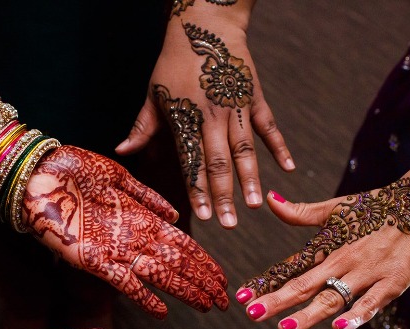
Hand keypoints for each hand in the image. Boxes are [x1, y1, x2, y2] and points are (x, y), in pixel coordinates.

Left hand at [24, 145, 228, 318]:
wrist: (35, 173)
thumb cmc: (72, 169)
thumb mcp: (117, 176)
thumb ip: (147, 196)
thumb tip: (176, 214)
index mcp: (141, 217)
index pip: (182, 244)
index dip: (203, 262)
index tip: (222, 278)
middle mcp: (133, 237)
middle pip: (176, 264)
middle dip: (202, 282)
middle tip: (224, 301)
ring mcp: (114, 250)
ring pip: (158, 275)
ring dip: (183, 291)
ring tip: (205, 305)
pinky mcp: (92, 259)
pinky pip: (124, 283)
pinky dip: (144, 297)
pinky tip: (161, 312)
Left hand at [116, 4, 293, 228]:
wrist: (206, 24)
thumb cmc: (174, 61)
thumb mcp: (153, 93)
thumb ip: (142, 127)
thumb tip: (121, 152)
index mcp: (185, 119)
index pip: (191, 163)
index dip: (198, 191)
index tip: (204, 216)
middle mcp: (211, 118)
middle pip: (218, 163)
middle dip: (224, 195)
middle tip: (230, 224)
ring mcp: (236, 108)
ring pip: (244, 149)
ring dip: (250, 178)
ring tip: (255, 205)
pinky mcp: (255, 97)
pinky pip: (269, 126)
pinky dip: (279, 147)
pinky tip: (288, 168)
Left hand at [235, 178, 409, 328]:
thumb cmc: (376, 208)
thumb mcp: (335, 208)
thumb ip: (301, 212)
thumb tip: (270, 199)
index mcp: (328, 245)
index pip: (291, 268)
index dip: (266, 283)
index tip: (242, 296)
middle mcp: (343, 260)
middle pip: (305, 284)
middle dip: (278, 301)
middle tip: (252, 314)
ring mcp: (368, 273)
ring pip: (333, 297)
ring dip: (308, 314)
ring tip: (285, 328)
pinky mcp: (393, 282)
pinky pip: (373, 302)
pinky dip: (357, 315)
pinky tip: (339, 327)